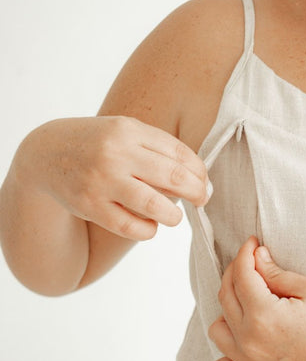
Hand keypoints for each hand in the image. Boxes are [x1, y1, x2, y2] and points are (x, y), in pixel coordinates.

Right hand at [18, 115, 207, 239]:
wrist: (46, 152)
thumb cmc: (99, 142)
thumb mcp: (126, 131)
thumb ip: (158, 147)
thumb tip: (197, 176)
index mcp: (130, 130)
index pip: (179, 152)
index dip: (199, 170)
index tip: (204, 181)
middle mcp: (117, 153)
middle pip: (173, 176)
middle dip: (196, 191)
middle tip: (202, 199)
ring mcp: (102, 180)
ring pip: (153, 204)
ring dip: (173, 215)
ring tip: (175, 216)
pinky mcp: (89, 206)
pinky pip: (129, 226)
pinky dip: (147, 230)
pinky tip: (151, 225)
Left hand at [209, 236, 305, 360]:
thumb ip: (275, 272)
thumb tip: (256, 255)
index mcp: (265, 317)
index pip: (241, 274)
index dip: (245, 252)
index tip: (253, 241)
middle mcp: (251, 340)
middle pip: (226, 294)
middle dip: (237, 269)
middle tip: (253, 258)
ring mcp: (249, 359)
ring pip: (218, 324)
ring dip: (229, 302)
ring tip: (250, 289)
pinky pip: (224, 353)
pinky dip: (229, 334)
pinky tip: (244, 321)